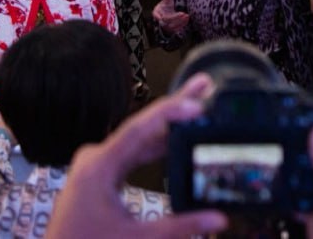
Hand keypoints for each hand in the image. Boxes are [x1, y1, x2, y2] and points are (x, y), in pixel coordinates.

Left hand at [47, 75, 226, 238]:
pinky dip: (153, 147)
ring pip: (137, 139)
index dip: (170, 113)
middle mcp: (95, 158)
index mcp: (98, 167)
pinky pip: (130, 153)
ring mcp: (96, 165)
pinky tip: (175, 139)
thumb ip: (180, 227)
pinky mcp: (100, 175)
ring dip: (167, 126)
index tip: (196, 102)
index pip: (139, 129)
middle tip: (203, 87)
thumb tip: (217, 220)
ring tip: (197, 107)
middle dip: (175, 109)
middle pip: (142, 127)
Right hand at [152, 0, 189, 34]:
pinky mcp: (171, 29)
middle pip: (168, 22)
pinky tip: (187, 18)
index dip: (168, 17)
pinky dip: (182, 24)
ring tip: (187, 16)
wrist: (167, 12)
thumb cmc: (165, 6)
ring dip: (180, 22)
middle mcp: (160, 21)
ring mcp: (166, 26)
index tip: (178, 14)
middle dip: (176, 18)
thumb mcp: (166, 1)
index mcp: (156, 13)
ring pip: (173, 27)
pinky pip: (177, 29)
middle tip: (184, 14)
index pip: (162, 17)